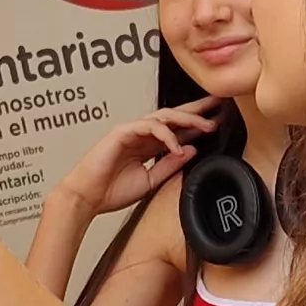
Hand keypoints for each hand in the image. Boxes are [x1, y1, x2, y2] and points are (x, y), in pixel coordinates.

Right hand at [56, 101, 222, 216]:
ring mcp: (131, 131)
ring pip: (165, 116)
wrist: (87, 198)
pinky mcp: (122, 132)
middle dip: (198, 110)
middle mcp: (141, 134)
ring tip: (206, 125)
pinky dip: (166, 135)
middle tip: (219, 107)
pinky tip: (177, 145)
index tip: (218, 121)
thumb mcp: (151, 180)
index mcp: (148, 145)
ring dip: (188, 119)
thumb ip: (170, 165)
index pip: (177, 129)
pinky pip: (149, 127)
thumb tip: (191, 151)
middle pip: (174, 115)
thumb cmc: (111, 191)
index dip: (197, 123)